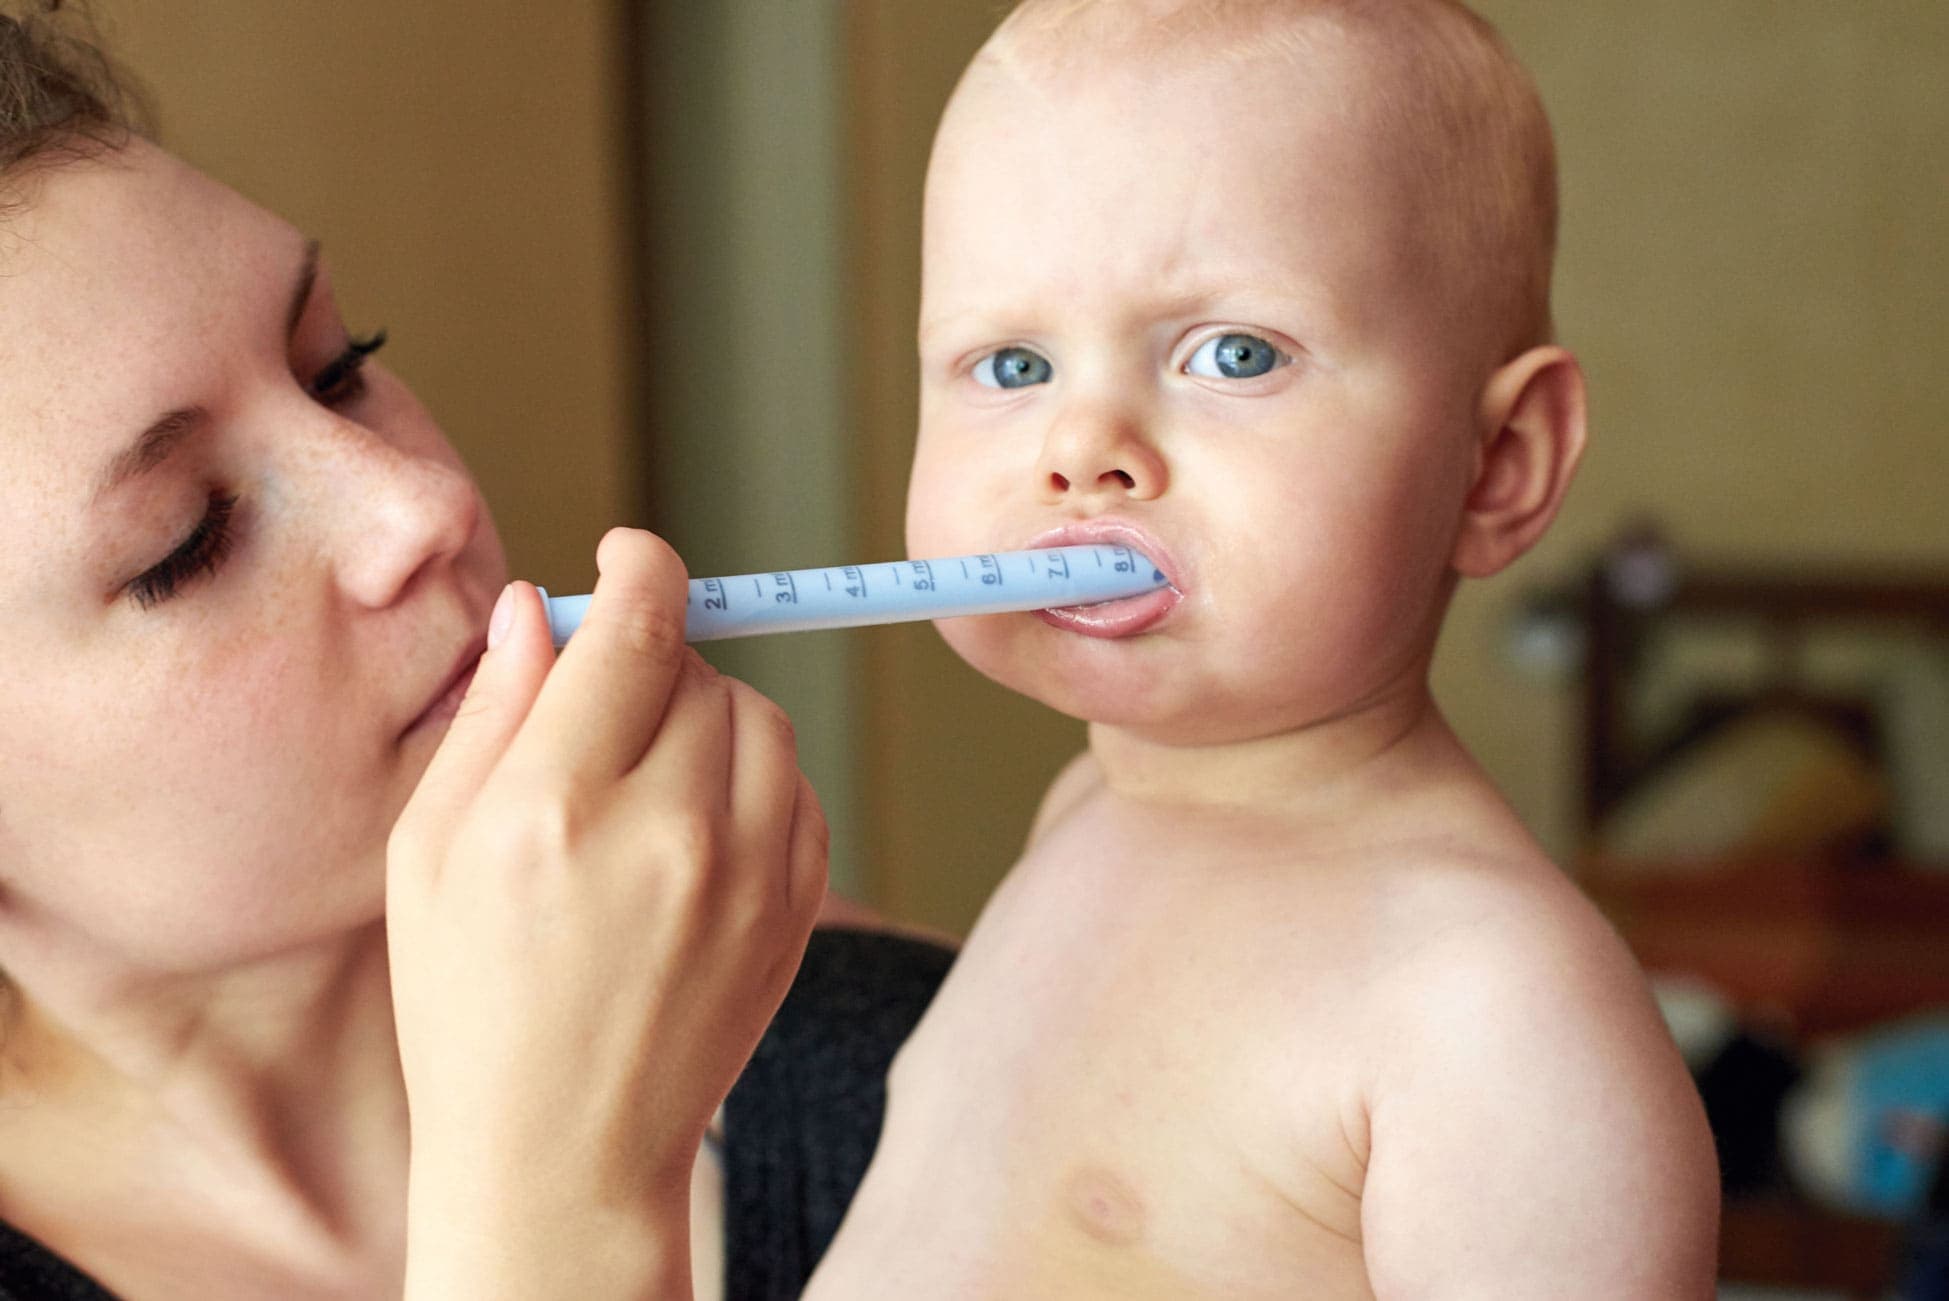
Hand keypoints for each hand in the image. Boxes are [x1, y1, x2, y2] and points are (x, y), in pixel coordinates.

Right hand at [387, 528, 827, 1298]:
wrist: (561, 1152)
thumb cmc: (469, 1004)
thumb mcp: (428, 854)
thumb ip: (491, 716)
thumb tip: (540, 606)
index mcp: (556, 807)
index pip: (638, 631)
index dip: (644, 568)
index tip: (633, 557)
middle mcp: (667, 831)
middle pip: (702, 670)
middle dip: (657, 662)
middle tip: (611, 703)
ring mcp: (748, 876)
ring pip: (764, 723)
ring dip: (713, 718)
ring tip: (651, 775)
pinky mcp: (796, 913)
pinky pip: (801, 791)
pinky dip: (756, 782)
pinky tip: (696, 829)